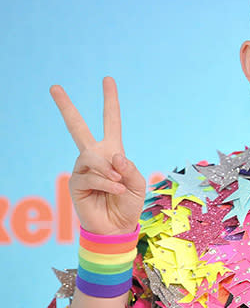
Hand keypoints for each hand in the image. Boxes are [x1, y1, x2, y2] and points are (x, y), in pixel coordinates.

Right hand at [50, 77, 145, 234]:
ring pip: (93, 158)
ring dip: (110, 172)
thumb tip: (112, 156)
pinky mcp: (76, 183)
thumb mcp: (137, 183)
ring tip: (120, 185)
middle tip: (54, 87)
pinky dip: (109, 184)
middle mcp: (94, 156)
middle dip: (66, 107)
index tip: (108, 80)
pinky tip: (116, 191)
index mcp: (112, 151)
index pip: (111, 121)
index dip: (110, 101)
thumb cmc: (128, 203)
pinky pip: (94, 176)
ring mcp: (83, 169)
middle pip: (77, 127)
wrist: (117, 227)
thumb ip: (128, 167)